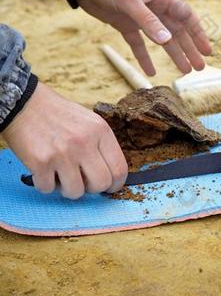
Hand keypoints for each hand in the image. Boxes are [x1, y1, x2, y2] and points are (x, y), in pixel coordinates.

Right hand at [2, 83, 127, 198]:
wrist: (25, 103)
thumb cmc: (59, 115)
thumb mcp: (90, 122)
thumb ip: (101, 145)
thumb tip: (110, 174)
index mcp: (100, 131)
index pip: (119, 169)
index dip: (115, 184)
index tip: (109, 188)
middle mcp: (84, 143)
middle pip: (100, 184)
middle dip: (92, 189)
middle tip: (83, 182)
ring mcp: (62, 153)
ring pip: (75, 192)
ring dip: (68, 189)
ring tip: (62, 176)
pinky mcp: (40, 162)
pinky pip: (48, 188)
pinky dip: (45, 185)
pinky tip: (45, 172)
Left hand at [77, 0, 211, 75]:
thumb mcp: (129, 1)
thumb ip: (148, 21)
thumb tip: (167, 41)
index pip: (186, 17)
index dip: (198, 34)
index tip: (206, 50)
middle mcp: (155, 9)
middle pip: (177, 32)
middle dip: (190, 50)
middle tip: (199, 67)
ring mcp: (141, 18)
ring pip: (162, 40)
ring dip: (174, 55)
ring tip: (184, 71)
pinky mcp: (126, 25)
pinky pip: (139, 44)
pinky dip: (144, 58)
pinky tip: (151, 72)